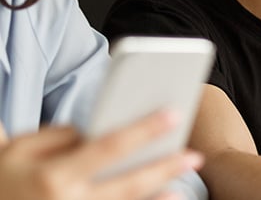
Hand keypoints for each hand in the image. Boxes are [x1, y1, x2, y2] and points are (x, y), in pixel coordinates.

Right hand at [0, 111, 202, 199]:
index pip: (109, 147)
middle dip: (163, 168)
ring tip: (182, 183)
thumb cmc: (5, 172)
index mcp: (54, 175)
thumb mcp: (23, 147)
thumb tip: (100, 130)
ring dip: (155, 197)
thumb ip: (63, 135)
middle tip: (195, 155)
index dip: (144, 130)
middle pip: (126, 184)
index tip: (174, 113)